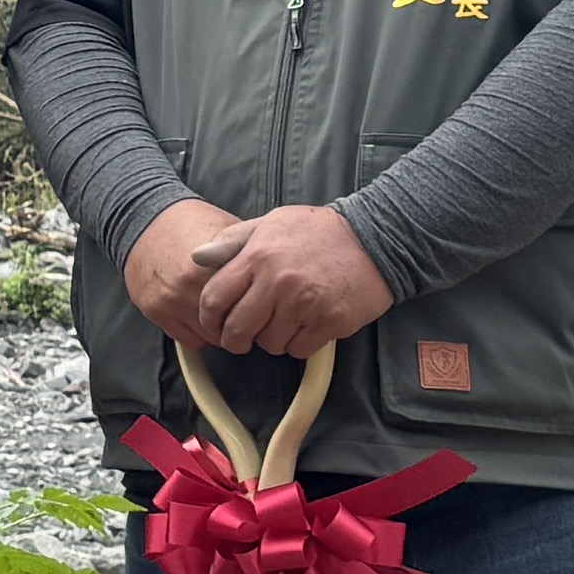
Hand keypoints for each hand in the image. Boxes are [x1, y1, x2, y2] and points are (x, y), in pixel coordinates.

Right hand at [125, 199, 253, 346]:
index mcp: (213, 264)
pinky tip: (202, 318)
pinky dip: (199, 333)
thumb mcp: (226, 229)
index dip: (260, 306)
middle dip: (242, 322)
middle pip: (232, 324)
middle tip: (246, 315)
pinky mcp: (155, 310)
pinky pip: (189, 340)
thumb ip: (247, 254)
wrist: (143, 220)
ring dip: (221, 331)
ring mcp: (171, 300)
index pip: (249, 302)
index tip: (265, 306)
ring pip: (211, 337)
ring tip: (225, 317)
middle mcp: (191, 285)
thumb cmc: (189, 223)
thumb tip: (276, 275)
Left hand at [188, 203, 397, 360]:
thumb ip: (232, 241)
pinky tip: (306, 326)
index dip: (208, 319)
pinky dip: (299, 344)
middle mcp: (277, 282)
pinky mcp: (329, 322)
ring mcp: (304, 304)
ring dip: (271, 340)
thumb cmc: (318, 231)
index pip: (214, 299)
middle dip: (234, 340)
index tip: (214, 325)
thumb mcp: (271, 223)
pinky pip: (298, 349)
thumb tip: (197, 257)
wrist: (376, 238)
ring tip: (283, 322)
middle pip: (237, 330)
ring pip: (268, 344)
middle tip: (241, 339)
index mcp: (257, 257)